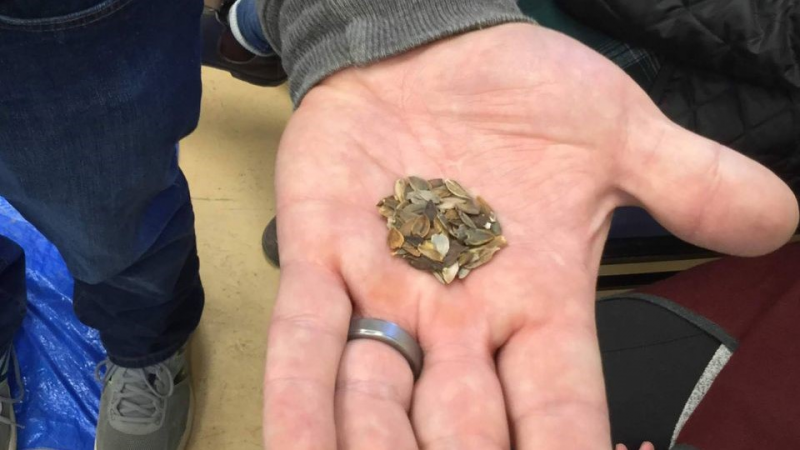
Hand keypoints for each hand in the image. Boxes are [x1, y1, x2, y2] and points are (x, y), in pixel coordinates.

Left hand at [263, 23, 797, 448]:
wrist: (433, 50)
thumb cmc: (519, 98)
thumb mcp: (614, 136)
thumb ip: (689, 183)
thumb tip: (780, 218)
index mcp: (538, 304)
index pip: (558, 412)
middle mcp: (460, 321)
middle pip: (462, 431)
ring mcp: (385, 294)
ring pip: (379, 401)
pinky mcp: (321, 256)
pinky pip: (306, 340)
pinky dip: (299, 398)